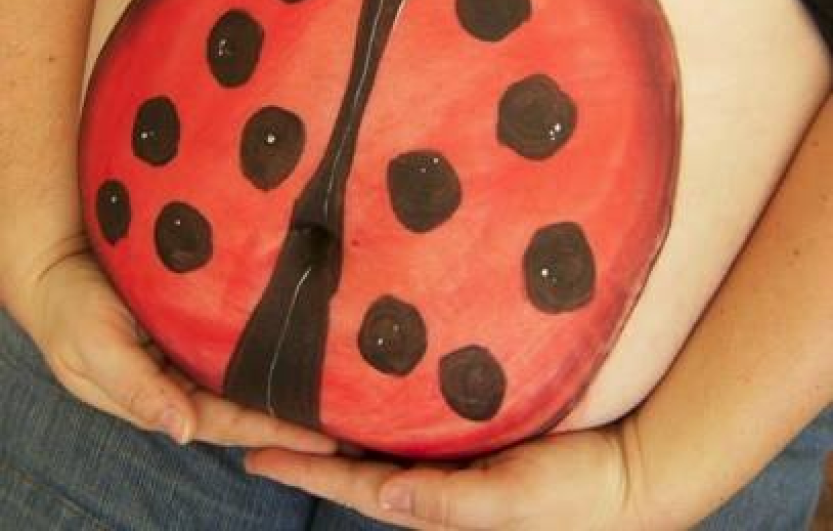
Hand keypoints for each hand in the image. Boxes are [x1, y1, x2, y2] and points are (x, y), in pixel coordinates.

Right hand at [10, 249, 336, 452]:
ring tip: (339, 390)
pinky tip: (302, 342)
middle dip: (293, 417)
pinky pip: (238, 338)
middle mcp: (184, 377)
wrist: (61, 260)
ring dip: (286, 383)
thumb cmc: (70, 311)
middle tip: (349, 423)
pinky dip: (269, 346)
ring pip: (246, 373)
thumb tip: (184, 433)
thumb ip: (137, 390)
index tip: (324, 441)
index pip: (228, 421)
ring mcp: (192, 347)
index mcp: (162, 397)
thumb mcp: (95, 351)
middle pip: (245, 403)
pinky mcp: (198, 315)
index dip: (275, 432)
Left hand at [245, 422, 650, 530]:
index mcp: (432, 500)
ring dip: (335, 419)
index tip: (254, 451)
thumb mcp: (512, 502)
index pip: (352, 484)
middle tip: (257, 415)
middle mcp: (431, 474)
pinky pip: (412, 412)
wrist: (624, 472)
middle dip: (305, 442)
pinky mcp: (470, 427)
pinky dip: (380, 399)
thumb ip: (450, 501)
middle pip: (354, 458)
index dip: (302, 467)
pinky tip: (365, 377)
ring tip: (294, 395)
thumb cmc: (573, 497)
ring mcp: (448, 451)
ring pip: (377, 432)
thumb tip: (384, 495)